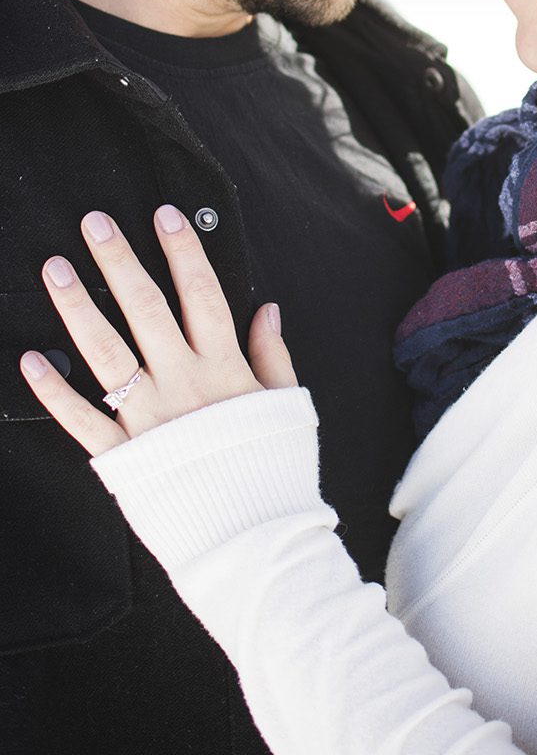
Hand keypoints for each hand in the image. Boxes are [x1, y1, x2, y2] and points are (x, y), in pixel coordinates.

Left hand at [19, 205, 297, 455]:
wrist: (256, 540)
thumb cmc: (274, 472)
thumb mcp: (288, 406)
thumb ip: (274, 356)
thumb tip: (268, 310)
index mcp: (225, 369)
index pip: (202, 294)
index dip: (183, 251)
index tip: (164, 214)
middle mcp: (183, 384)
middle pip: (146, 310)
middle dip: (119, 261)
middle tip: (93, 223)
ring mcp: (148, 419)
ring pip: (105, 352)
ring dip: (77, 307)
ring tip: (54, 269)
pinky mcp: (123, 456)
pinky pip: (81, 419)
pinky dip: (53, 391)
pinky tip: (31, 359)